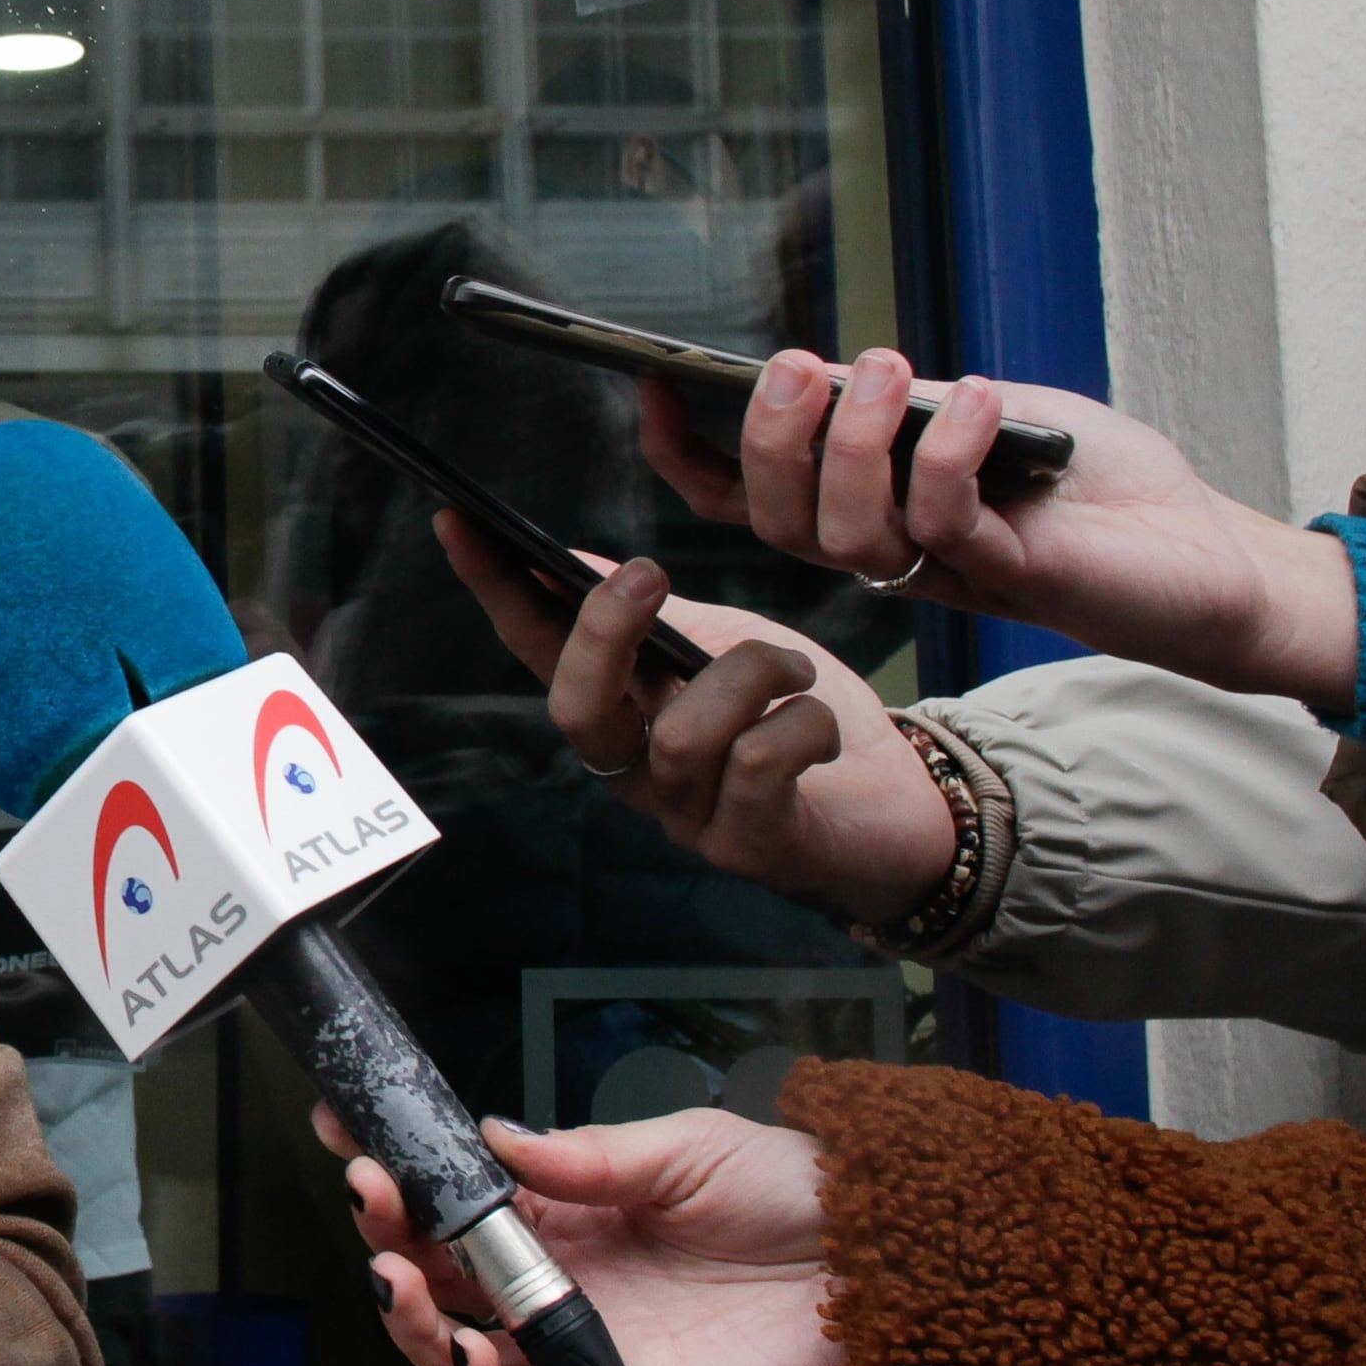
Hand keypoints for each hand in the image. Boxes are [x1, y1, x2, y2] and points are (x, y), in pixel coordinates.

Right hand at [319, 1105, 841, 1365]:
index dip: (396, 1178)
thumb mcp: (688, 1147)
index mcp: (567, 1211)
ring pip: (465, 1358)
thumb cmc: (795, 1197)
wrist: (884, 1270)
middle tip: (373, 1214)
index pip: (457, 1202)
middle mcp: (564, 1282)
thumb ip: (590, 1156)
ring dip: (414, 1330)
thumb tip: (497, 1140)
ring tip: (398, 1286)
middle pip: (442, 1284)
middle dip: (389, 1250)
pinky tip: (469, 1363)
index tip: (347, 1141)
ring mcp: (587, 1346)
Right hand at [438, 526, 952, 931]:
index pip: (539, 651)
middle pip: (577, 708)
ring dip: (755, 677)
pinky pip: (760, 762)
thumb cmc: (803, 722)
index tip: (460, 520)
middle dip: (605, 633)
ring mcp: (688, 816)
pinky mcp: (751, 846)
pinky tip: (821, 726)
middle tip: (649, 572)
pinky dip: (802, 724)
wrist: (904, 807)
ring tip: (797, 673)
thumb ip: (657, 621)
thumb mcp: (727, 649)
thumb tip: (573, 560)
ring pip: (686, 731)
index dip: (497, 590)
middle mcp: (638, 772)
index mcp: (625, 713)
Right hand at [638, 361, 1357, 712]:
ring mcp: (943, 572)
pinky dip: (948, 454)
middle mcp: (892, 550)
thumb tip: (843, 375)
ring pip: (844, 533)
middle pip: (778, 520)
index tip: (658, 388)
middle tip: (799, 368)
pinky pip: (942, 523)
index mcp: (872, 508)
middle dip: (768, 440)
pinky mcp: (1005, 579)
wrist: (1211, 550)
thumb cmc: (1105, 484)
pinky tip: (980, 402)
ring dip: (855, 443)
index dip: (691, 455)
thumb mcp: (994, 413)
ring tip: (893, 371)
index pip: (751, 498)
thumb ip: (918, 403)